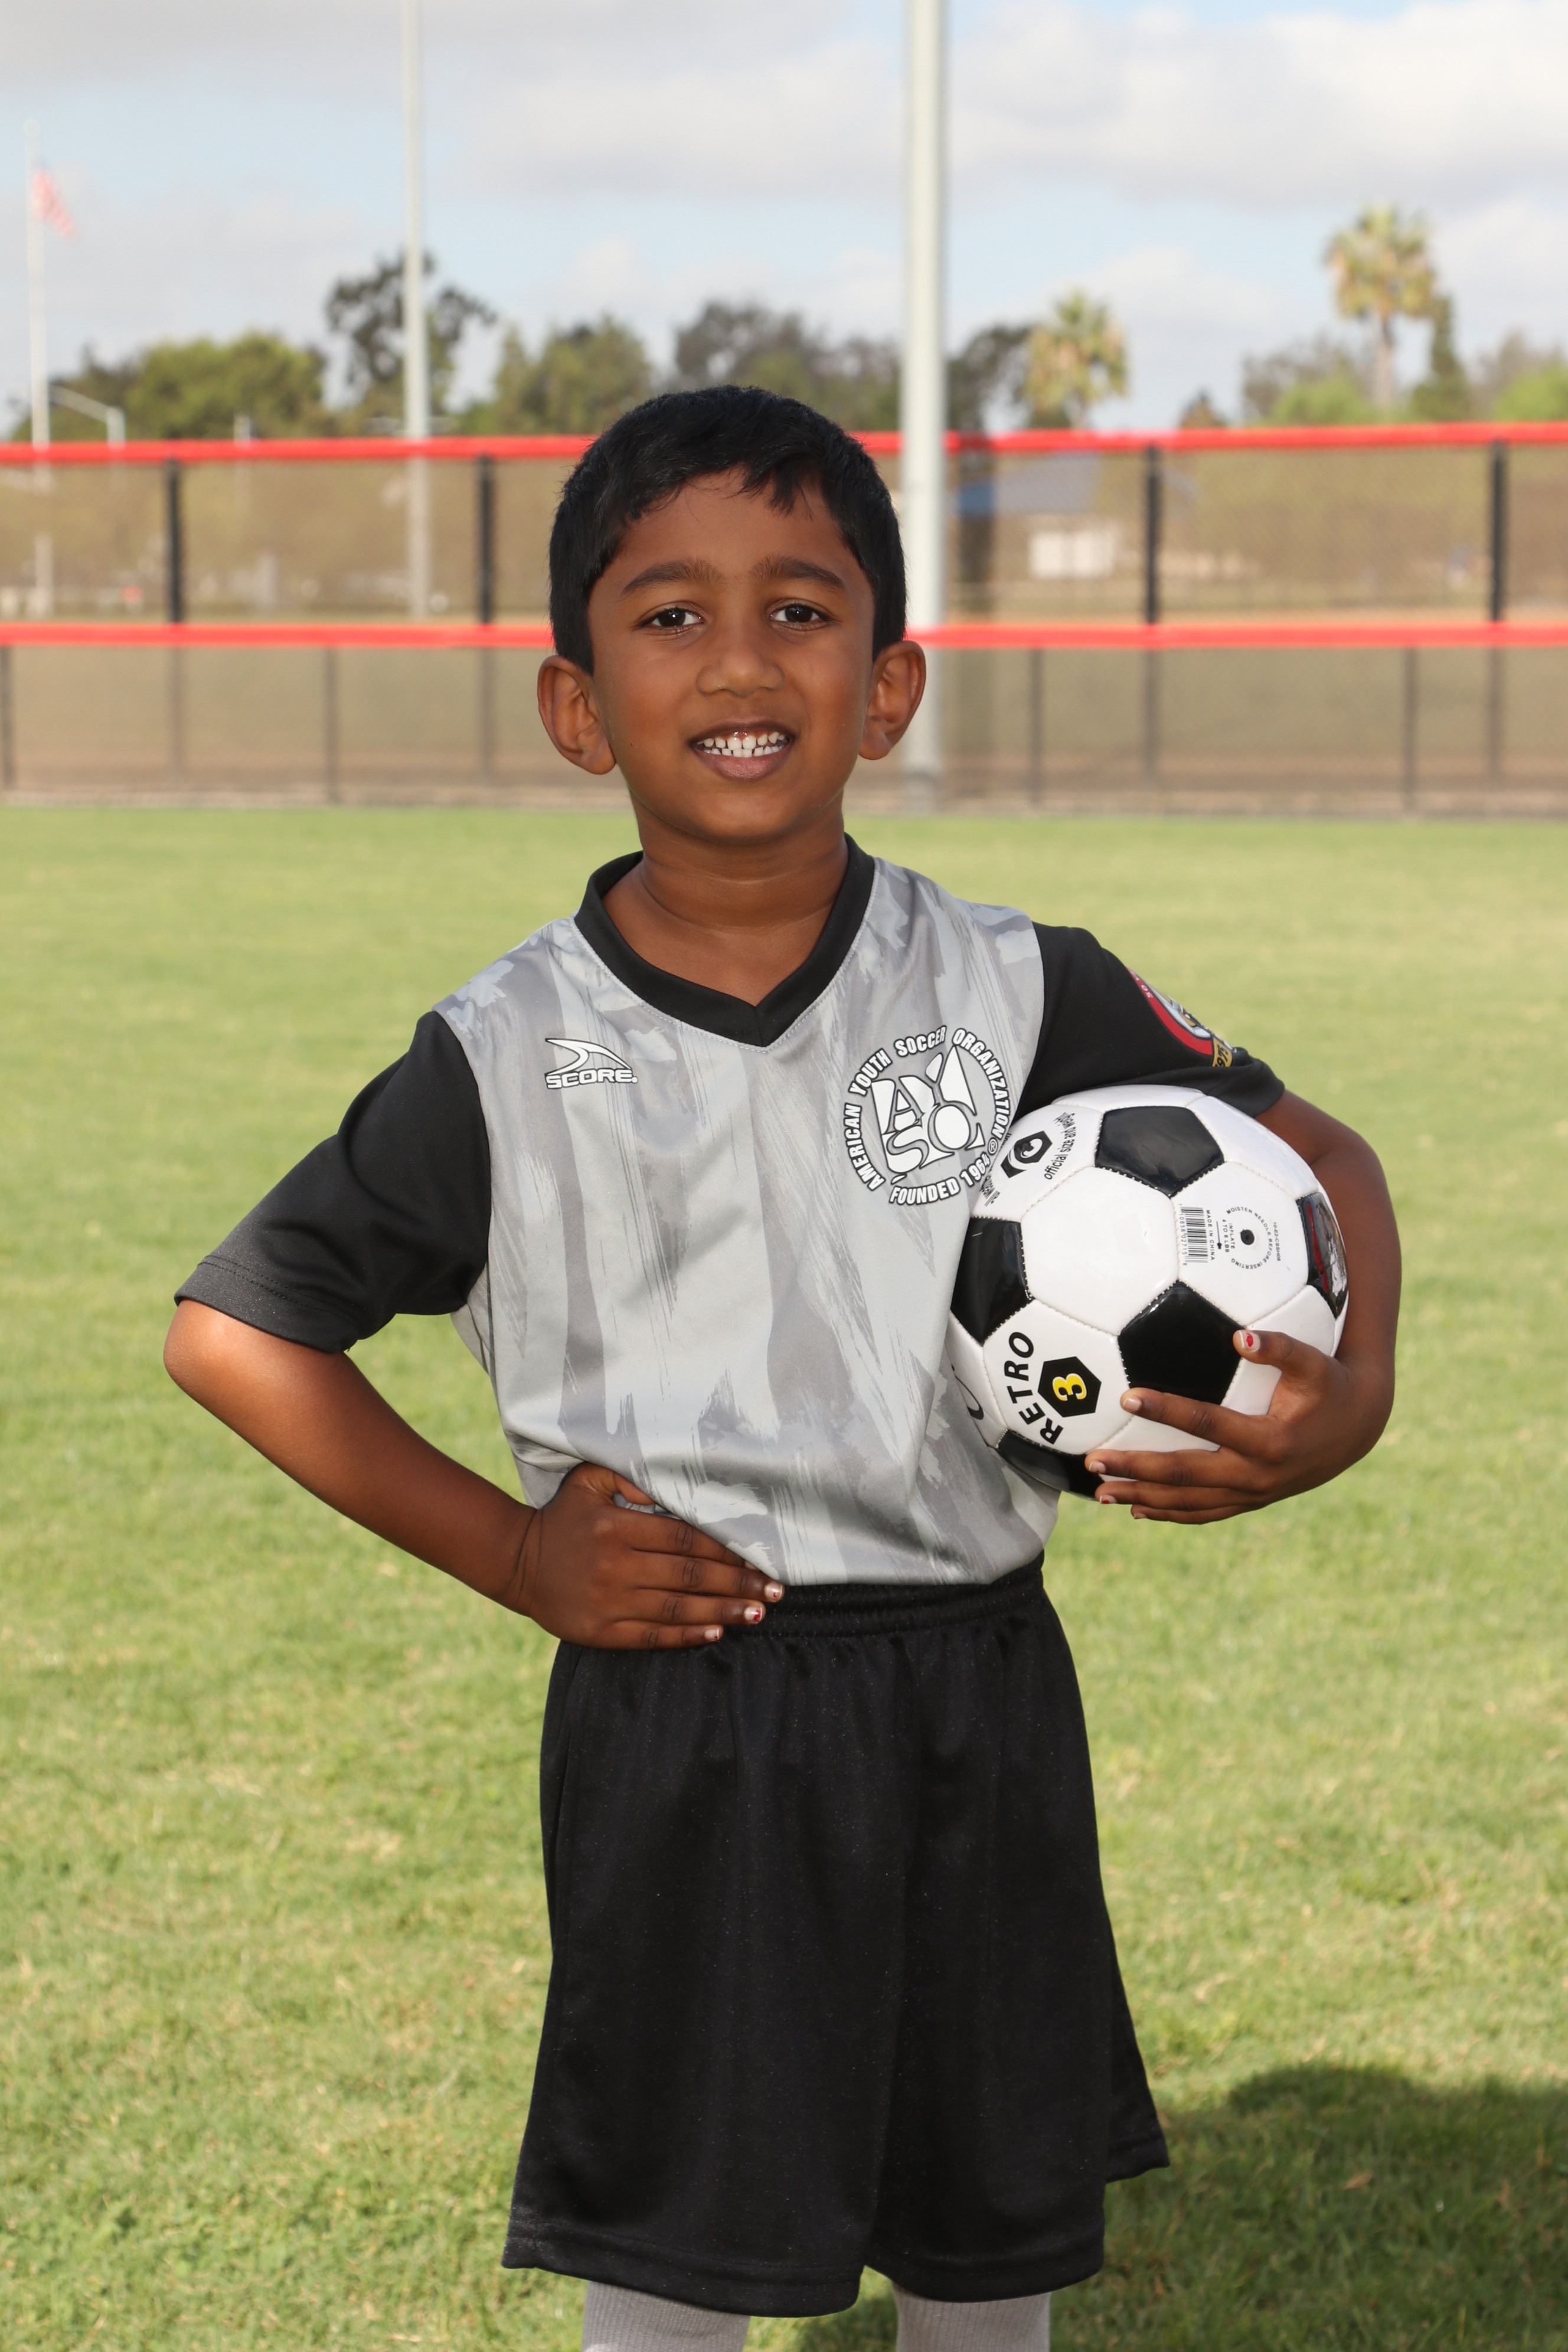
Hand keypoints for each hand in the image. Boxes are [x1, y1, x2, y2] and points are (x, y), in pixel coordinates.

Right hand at [506, 1461, 783, 1646]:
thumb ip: (628, 1476)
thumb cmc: (565, 1517)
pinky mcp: (598, 1631)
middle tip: (774, 1591)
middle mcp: (615, 1565)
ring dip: (722, 1612)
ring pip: (676, 1610)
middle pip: (689, 1576)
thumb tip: (670, 1488)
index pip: (686, 1539)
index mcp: (616, 1527)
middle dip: (737, 1584)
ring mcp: (607, 1602)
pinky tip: (716, 1632)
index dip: (727, 1550)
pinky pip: (650, 1636)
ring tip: (757, 1614)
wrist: (518, 1561)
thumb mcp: (587, 1480)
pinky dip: (685, 1636)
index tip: (760, 1558)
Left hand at [1083, 1325, 1392, 1524]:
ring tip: (1100, 1493)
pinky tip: (1137, 1509)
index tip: (1127, 1397)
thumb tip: (1240, 1335)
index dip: (1166, 1411)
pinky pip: (1204, 1513)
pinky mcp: (1251, 1501)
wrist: (1357, 1429)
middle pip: (1185, 1475)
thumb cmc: (1330, 1385)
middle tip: (1094, 1460)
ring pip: (1189, 1502)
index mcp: (1269, 1440)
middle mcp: (1257, 1474)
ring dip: (1143, 1497)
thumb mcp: (1313, 1363)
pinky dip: (1170, 1514)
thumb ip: (1279, 1347)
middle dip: (1137, 1468)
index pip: (1207, 1424)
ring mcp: (1253, 1494)